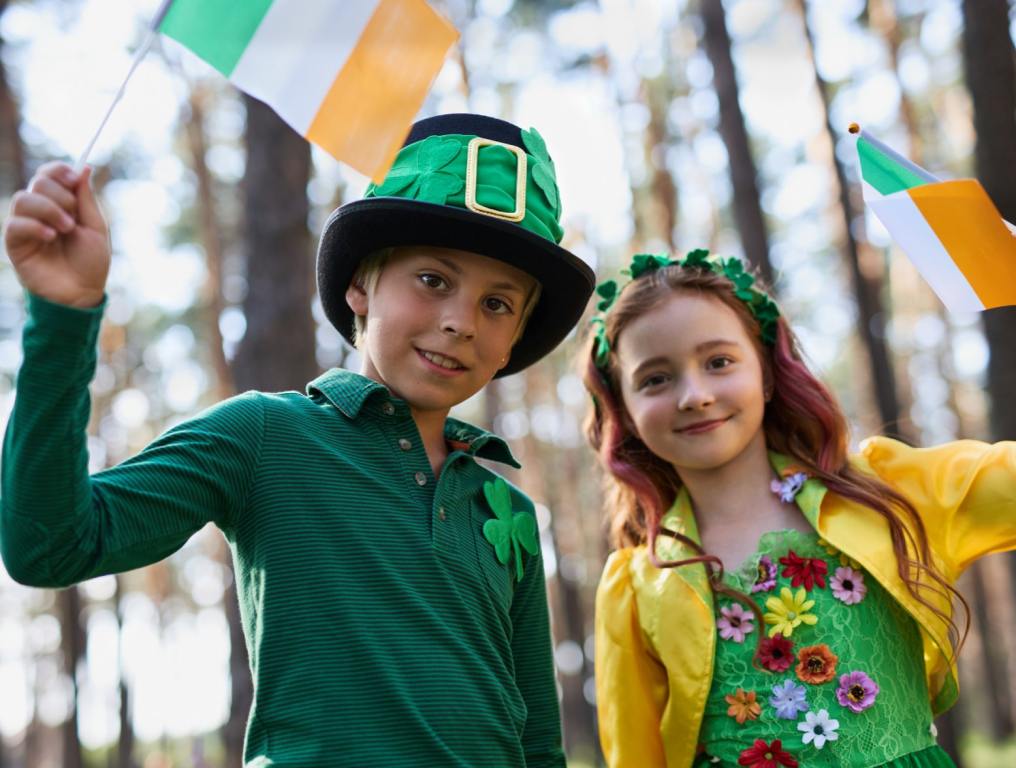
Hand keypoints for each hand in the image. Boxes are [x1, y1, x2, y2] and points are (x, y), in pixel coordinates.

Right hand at [3, 162, 109, 307]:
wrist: (81, 294)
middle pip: (38, 182)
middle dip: (60, 195)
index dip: (59, 171)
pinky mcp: (15, 243)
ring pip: (23, 198)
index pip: (49, 174)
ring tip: (66, 229)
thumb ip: (86, 199)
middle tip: (73, 217)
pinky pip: (15, 223)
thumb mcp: (95, 228)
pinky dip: (35, 226)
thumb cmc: (90, 264)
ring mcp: (26, 226)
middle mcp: (40, 212)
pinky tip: (51, 237)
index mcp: (60, 205)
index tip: (74, 179)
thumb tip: (84, 167)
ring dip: (49, 209)